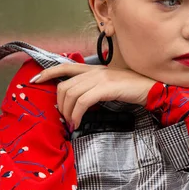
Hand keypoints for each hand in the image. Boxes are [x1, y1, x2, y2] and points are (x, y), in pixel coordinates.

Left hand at [30, 63, 155, 129]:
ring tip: (72, 123)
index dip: (47, 73)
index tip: (35, 81)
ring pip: (71, 94)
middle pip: (64, 86)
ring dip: (67, 112)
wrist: (153, 88)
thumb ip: (95, 89)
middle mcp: (95, 71)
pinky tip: (78, 122)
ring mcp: (100, 78)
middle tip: (65, 118)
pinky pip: (83, 101)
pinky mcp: (106, 87)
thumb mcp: (111, 86)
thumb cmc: (134, 90)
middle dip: (60, 105)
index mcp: (95, 69)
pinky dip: (76, 113)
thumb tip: (80, 103)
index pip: (65, 66)